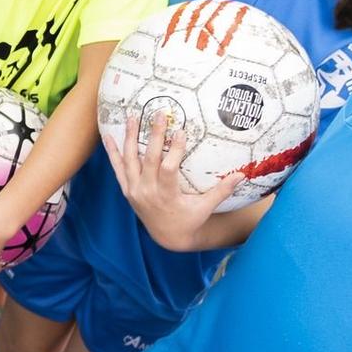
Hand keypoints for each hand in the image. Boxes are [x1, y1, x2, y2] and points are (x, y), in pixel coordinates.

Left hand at [101, 109, 242, 251]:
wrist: (167, 237)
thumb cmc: (189, 220)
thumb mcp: (206, 208)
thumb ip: (221, 191)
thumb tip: (242, 175)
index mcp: (167, 196)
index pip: (168, 169)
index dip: (174, 150)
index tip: (180, 131)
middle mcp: (147, 192)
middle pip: (148, 159)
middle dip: (154, 135)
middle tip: (159, 114)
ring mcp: (134, 191)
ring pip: (129, 160)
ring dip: (130, 138)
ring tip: (132, 117)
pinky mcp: (127, 190)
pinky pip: (117, 169)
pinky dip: (113, 153)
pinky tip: (109, 136)